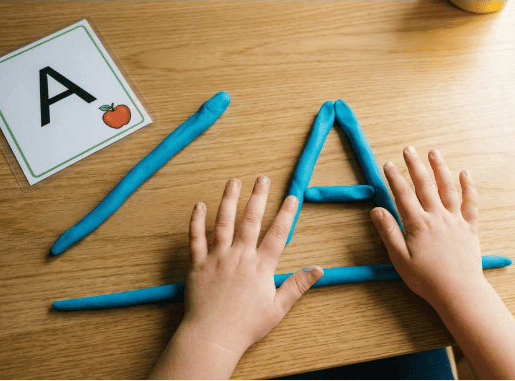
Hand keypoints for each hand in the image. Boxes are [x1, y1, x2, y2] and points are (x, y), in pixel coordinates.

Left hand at [149, 176, 322, 378]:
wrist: (213, 336)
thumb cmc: (246, 325)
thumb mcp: (278, 308)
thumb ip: (297, 286)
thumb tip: (318, 269)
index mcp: (261, 266)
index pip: (278, 234)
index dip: (286, 214)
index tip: (291, 197)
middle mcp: (240, 256)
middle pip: (251, 220)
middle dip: (258, 197)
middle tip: (262, 179)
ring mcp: (217, 258)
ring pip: (224, 222)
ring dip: (229, 200)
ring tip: (233, 181)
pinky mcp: (198, 264)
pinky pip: (196, 238)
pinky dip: (197, 221)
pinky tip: (200, 205)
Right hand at [371, 147, 514, 378]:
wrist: (459, 291)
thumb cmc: (426, 279)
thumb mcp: (400, 258)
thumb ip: (388, 232)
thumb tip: (376, 210)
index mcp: (418, 224)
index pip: (403, 194)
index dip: (394, 177)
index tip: (387, 164)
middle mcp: (437, 217)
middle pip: (424, 185)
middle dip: (415, 165)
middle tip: (408, 149)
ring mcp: (455, 221)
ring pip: (448, 188)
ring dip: (440, 168)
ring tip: (434, 152)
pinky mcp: (469, 228)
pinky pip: (470, 203)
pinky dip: (469, 187)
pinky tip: (465, 173)